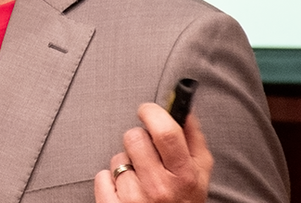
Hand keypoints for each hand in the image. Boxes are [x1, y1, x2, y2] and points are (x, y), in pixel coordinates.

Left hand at [94, 103, 212, 202]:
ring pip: (117, 158)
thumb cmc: (184, 201)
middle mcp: (160, 188)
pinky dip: (110, 182)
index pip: (166, 132)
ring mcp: (135, 199)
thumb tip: (184, 107)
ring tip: (139, 180)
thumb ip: (193, 139)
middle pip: (134, 137)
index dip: (153, 113)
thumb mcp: (199, 174)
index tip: (147, 110)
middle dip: (138, 140)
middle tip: (146, 154)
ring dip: (126, 165)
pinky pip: (101, 177)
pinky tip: (125, 192)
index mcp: (185, 176)